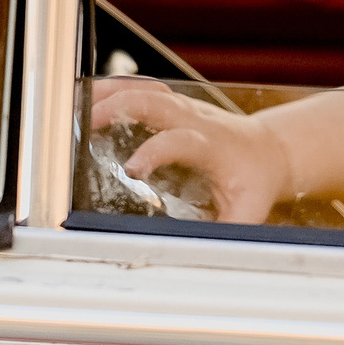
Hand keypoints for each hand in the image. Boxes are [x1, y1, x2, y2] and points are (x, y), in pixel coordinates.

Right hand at [88, 80, 292, 223]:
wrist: (269, 150)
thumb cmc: (256, 181)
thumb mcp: (248, 212)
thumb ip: (226, 233)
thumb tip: (201, 256)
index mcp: (212, 146)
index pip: (180, 140)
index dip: (155, 151)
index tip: (132, 169)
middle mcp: (196, 120)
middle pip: (156, 101)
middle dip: (119, 107)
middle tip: (85, 123)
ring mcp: (185, 107)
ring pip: (145, 88)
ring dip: (110, 93)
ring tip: (74, 104)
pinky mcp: (174, 104)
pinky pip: (141, 88)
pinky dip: (113, 89)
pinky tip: (87, 97)